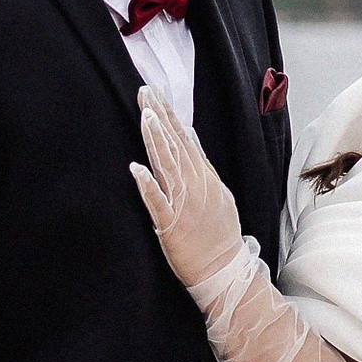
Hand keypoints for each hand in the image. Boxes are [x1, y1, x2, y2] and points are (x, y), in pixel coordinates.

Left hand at [129, 87, 243, 291]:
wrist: (226, 269)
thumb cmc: (219, 233)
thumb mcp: (217, 191)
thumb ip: (201, 163)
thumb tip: (189, 134)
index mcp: (203, 176)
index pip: (183, 138)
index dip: (168, 114)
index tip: (155, 92)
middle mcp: (194, 184)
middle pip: (174, 145)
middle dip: (160, 117)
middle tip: (145, 92)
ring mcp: (183, 203)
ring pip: (167, 165)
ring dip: (156, 140)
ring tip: (146, 116)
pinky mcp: (170, 224)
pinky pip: (157, 202)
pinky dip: (147, 185)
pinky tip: (136, 168)